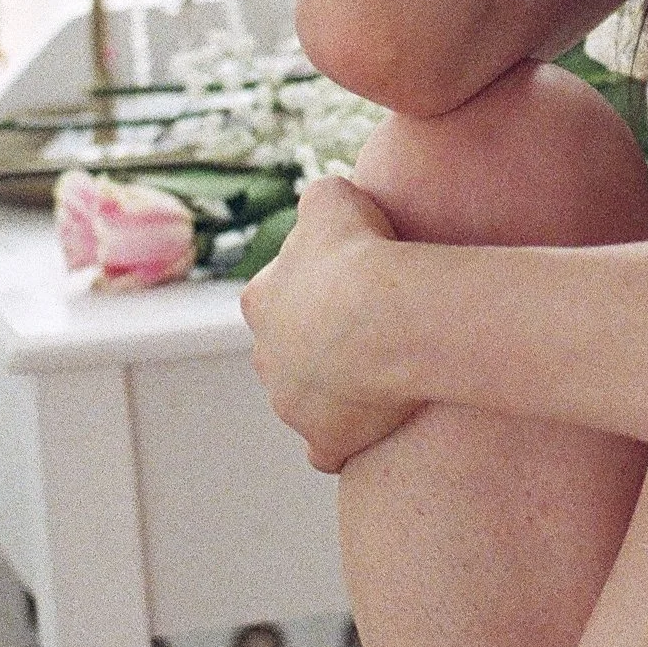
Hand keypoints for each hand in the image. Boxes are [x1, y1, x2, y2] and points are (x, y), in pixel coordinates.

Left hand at [241, 174, 419, 471]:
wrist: (385, 317)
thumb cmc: (360, 252)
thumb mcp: (333, 198)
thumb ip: (320, 201)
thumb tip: (326, 202)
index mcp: (260, 301)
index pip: (280, 299)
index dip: (320, 295)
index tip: (357, 291)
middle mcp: (265, 358)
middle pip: (290, 355)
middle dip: (323, 350)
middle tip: (375, 337)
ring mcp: (290, 406)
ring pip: (308, 403)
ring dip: (338, 394)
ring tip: (387, 379)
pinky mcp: (323, 443)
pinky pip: (330, 449)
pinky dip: (347, 441)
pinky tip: (377, 429)